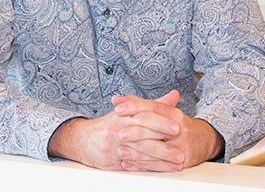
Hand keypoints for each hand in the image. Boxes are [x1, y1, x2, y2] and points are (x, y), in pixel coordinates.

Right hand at [47, 90, 180, 170]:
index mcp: (123, 114)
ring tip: (178, 161)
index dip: (161, 122)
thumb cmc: (110, 124)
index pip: (143, 117)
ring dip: (161, 159)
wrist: (82, 140)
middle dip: (163, 144)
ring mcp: (114, 147)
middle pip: (143, 137)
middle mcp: (117, 130)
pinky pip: (134, 166)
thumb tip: (174, 95)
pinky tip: (164, 169)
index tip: (177, 126)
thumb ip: (153, 104)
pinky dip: (150, 168)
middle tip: (181, 148)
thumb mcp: (129, 110)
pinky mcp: (112, 162)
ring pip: (140, 154)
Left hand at [112, 90, 223, 170]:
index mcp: (173, 113)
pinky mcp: (182, 160)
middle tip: (119, 133)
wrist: (204, 140)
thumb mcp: (163, 112)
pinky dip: (142, 165)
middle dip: (135, 131)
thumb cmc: (177, 125)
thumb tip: (116, 99)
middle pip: (155, 127)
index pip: (153, 107)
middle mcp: (178, 127)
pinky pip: (159, 164)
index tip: (118, 108)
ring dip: (136, 151)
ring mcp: (181, 145)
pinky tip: (129, 163)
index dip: (135, 107)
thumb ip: (138, 105)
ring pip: (156, 148)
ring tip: (120, 151)